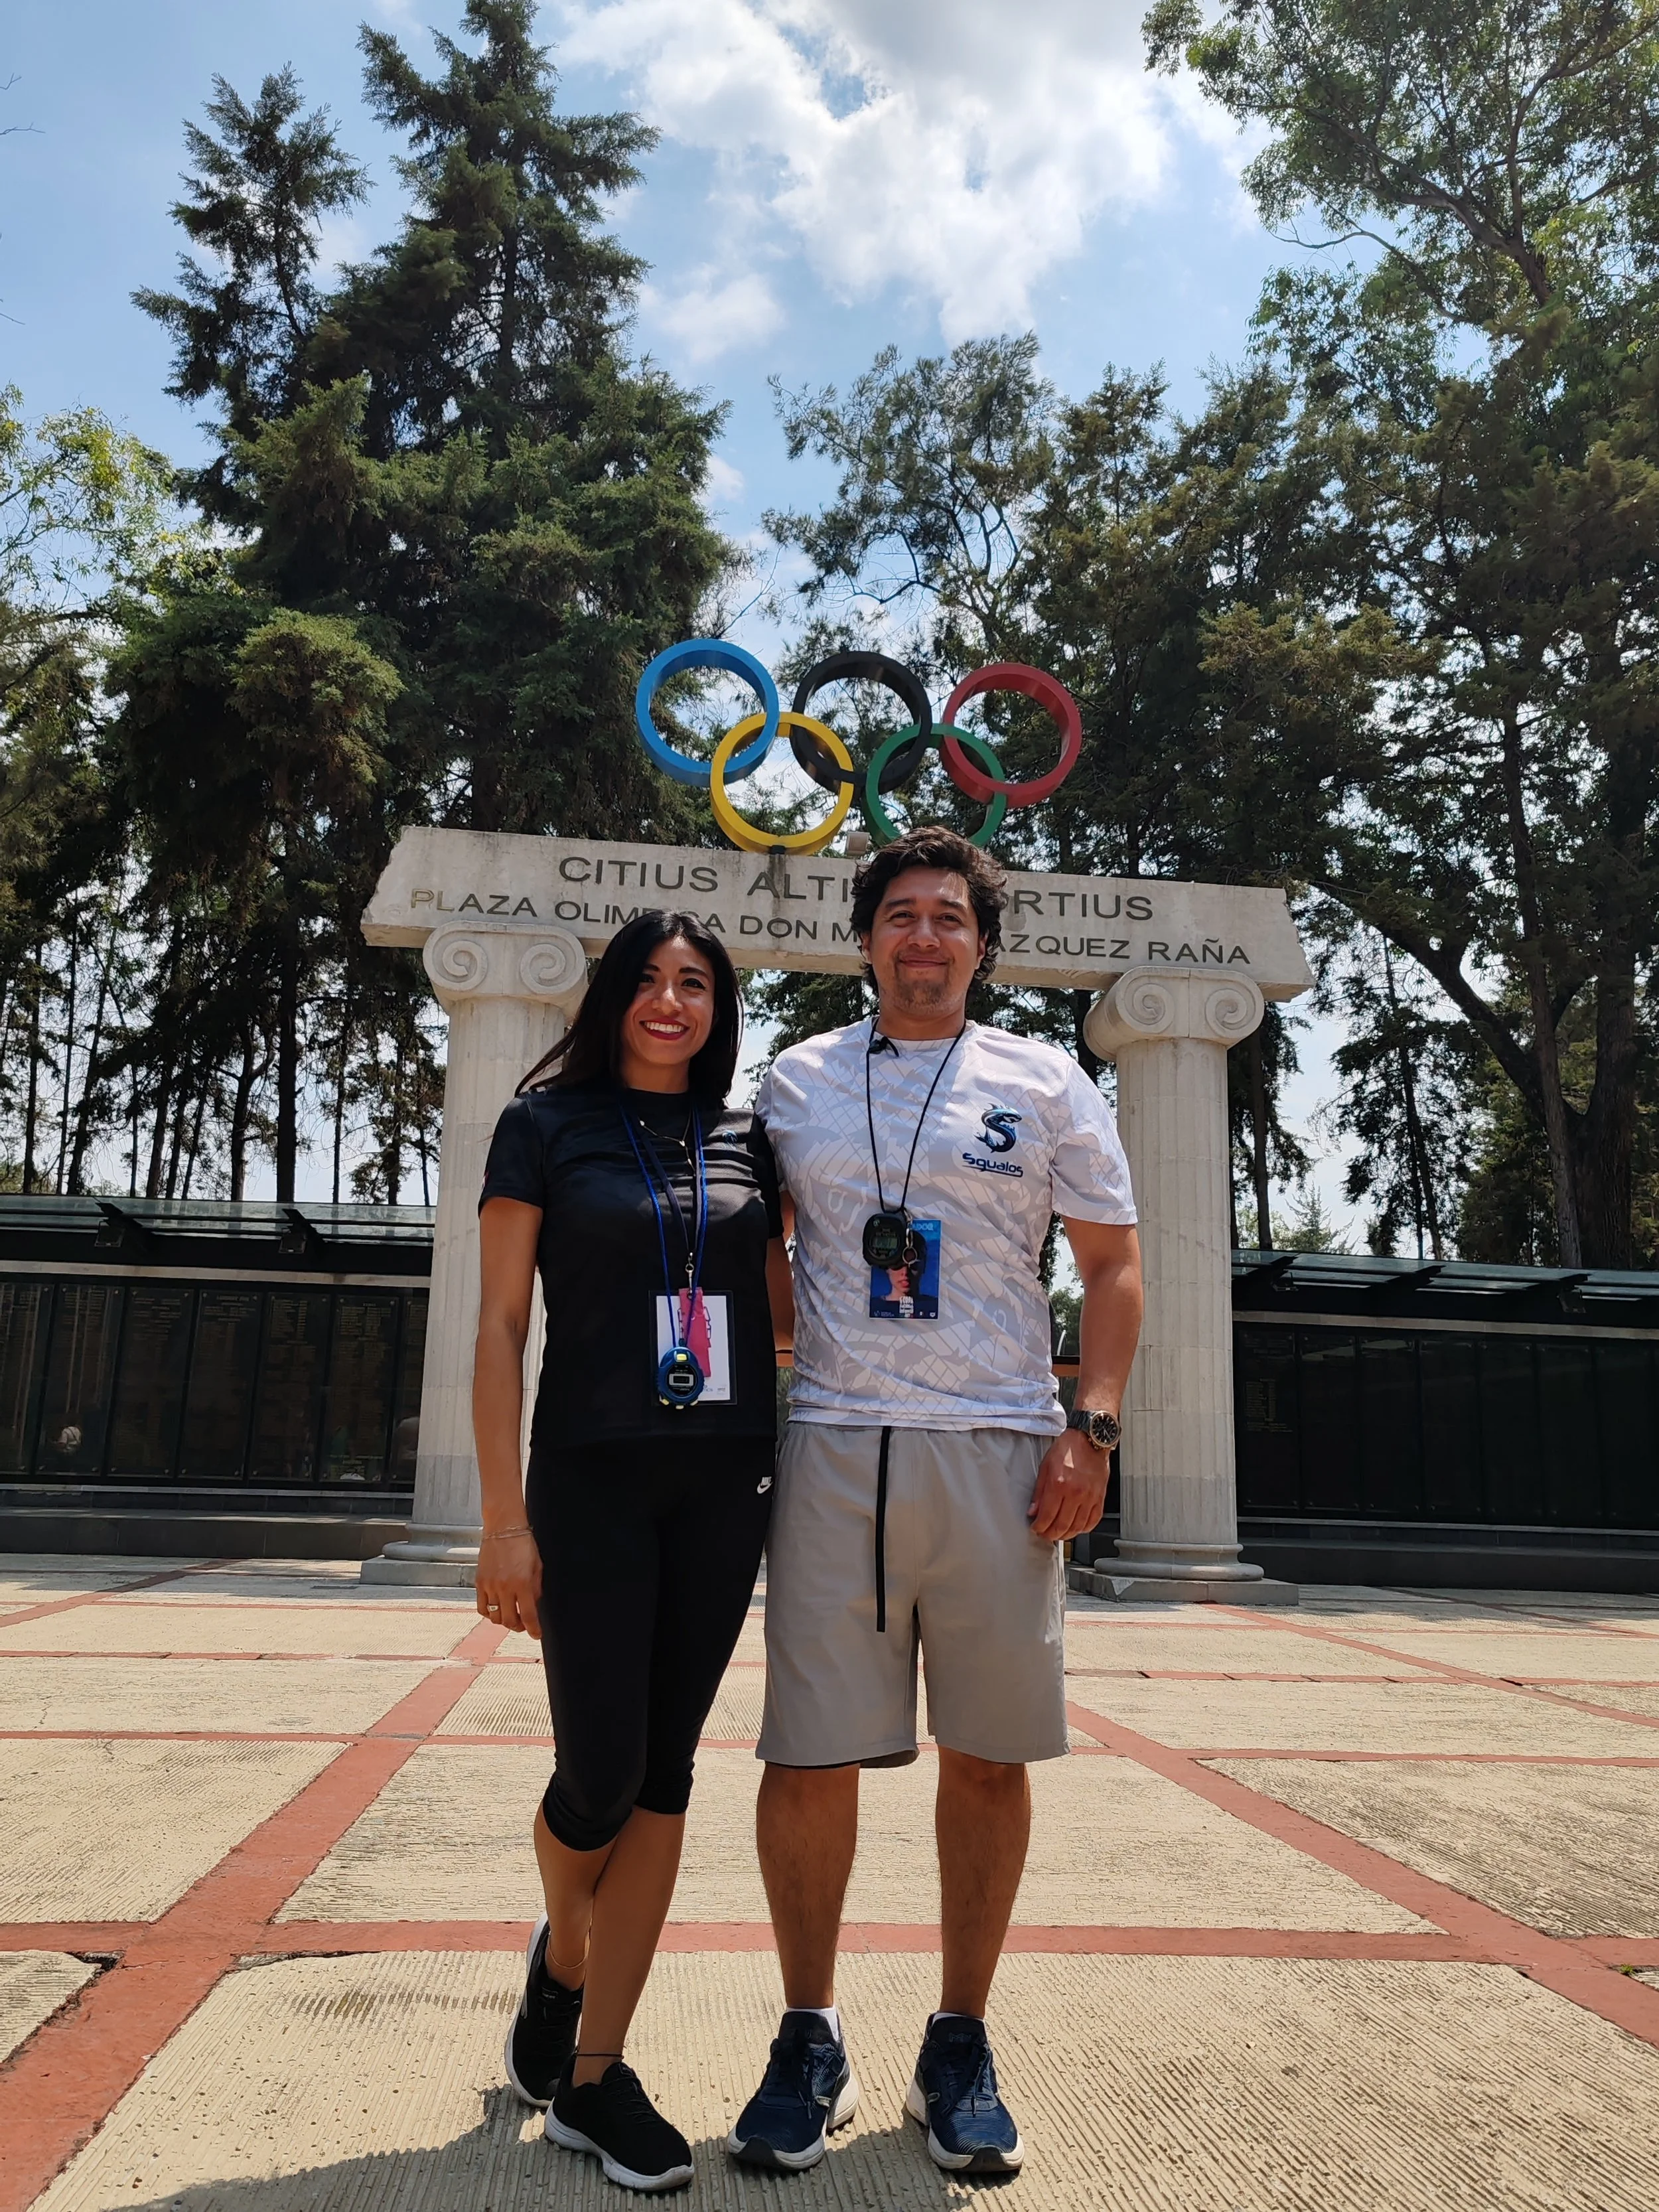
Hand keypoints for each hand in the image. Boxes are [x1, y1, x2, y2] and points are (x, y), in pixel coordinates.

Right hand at [474, 1529, 542, 1638]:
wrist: (503, 1529)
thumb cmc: (522, 1544)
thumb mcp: (537, 1567)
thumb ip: (535, 1589)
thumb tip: (533, 1606)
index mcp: (523, 1583)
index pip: (528, 1615)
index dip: (533, 1629)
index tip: (536, 1634)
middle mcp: (505, 1587)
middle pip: (510, 1621)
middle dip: (519, 1627)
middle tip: (524, 1625)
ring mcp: (490, 1586)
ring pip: (495, 1617)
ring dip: (504, 1622)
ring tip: (510, 1617)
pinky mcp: (479, 1583)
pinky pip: (482, 1608)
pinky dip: (489, 1613)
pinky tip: (496, 1609)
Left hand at [1029, 1429, 1110, 1543]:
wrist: (1090, 1439)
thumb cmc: (1069, 1448)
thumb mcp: (1046, 1466)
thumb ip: (1039, 1491)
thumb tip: (1033, 1511)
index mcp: (1059, 1484)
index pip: (1047, 1516)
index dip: (1040, 1527)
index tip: (1036, 1528)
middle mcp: (1076, 1493)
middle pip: (1062, 1525)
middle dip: (1051, 1535)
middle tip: (1045, 1535)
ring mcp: (1090, 1497)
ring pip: (1078, 1527)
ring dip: (1066, 1535)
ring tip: (1059, 1534)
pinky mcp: (1100, 1497)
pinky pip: (1093, 1520)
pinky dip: (1084, 1529)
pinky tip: (1077, 1528)